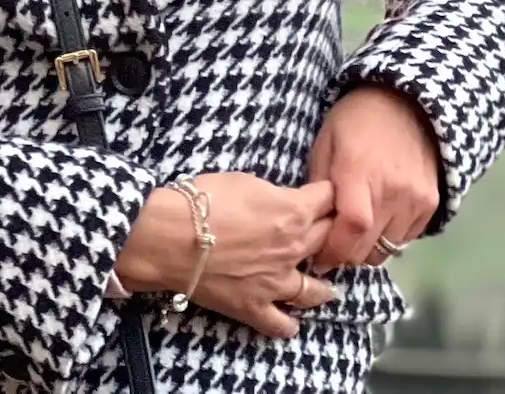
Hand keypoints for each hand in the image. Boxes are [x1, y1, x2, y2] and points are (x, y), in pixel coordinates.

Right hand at [115, 173, 340, 338]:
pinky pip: (280, 324)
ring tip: (325, 287)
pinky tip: (292, 321)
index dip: (328, 195)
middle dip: (332, 233)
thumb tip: (283, 202)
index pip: (329, 200)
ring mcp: (276, 282)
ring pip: (313, 290)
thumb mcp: (247, 180)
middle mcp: (294, 249)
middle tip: (331, 234)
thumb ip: (275, 194)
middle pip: (328, 240)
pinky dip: (289, 324)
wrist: (172, 236)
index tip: (328, 196)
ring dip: (322, 286)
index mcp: (294, 212)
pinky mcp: (254, 307)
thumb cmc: (205, 200)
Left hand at [304, 85, 440, 270]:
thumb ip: (318, 189)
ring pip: (386, 249)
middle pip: (367, 249)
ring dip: (368, 247)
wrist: (407, 102)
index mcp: (359, 173)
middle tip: (334, 244)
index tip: (319, 258)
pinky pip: (406, 238)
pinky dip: (389, 237)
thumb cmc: (356, 121)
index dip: (334, 252)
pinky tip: (379, 217)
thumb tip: (311, 229)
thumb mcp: (326, 144)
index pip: (351, 229)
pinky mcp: (431, 203)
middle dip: (345, 254)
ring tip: (357, 229)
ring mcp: (415, 199)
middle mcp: (392, 191)